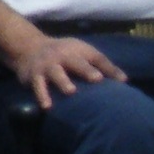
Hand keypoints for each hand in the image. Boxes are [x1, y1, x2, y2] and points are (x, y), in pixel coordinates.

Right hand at [4, 25, 123, 108]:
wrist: (29, 47)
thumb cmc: (65, 54)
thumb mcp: (83, 54)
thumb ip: (103, 66)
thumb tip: (125, 80)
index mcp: (78, 51)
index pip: (96, 58)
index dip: (107, 68)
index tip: (120, 80)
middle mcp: (62, 56)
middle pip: (75, 62)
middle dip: (85, 69)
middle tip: (97, 79)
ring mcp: (47, 65)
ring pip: (55, 72)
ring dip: (62, 81)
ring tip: (70, 91)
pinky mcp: (34, 75)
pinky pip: (38, 85)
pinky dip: (42, 95)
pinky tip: (47, 106)